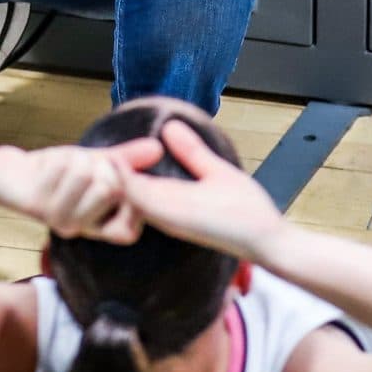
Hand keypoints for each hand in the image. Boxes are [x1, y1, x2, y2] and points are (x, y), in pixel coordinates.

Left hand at [0, 143, 148, 242]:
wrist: (10, 173)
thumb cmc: (56, 172)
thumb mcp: (97, 163)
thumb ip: (128, 160)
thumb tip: (158, 149)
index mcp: (98, 225)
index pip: (130, 226)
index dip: (129, 191)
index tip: (115, 170)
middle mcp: (81, 229)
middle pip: (111, 187)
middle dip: (99, 163)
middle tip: (80, 169)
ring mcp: (58, 219)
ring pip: (88, 174)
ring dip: (76, 158)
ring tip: (62, 168)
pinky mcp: (37, 205)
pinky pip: (64, 166)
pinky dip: (58, 157)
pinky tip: (44, 168)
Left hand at [115, 120, 284, 259]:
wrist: (266, 245)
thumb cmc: (249, 210)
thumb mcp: (221, 173)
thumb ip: (193, 151)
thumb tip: (167, 126)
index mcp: (172, 206)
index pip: (128, 186)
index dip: (115, 166)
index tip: (109, 144)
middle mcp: (164, 219)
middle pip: (124, 198)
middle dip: (113, 176)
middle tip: (105, 150)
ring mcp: (168, 225)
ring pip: (133, 205)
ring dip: (124, 185)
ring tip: (118, 159)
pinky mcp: (174, 227)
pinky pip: (145, 210)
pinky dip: (137, 193)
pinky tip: (140, 177)